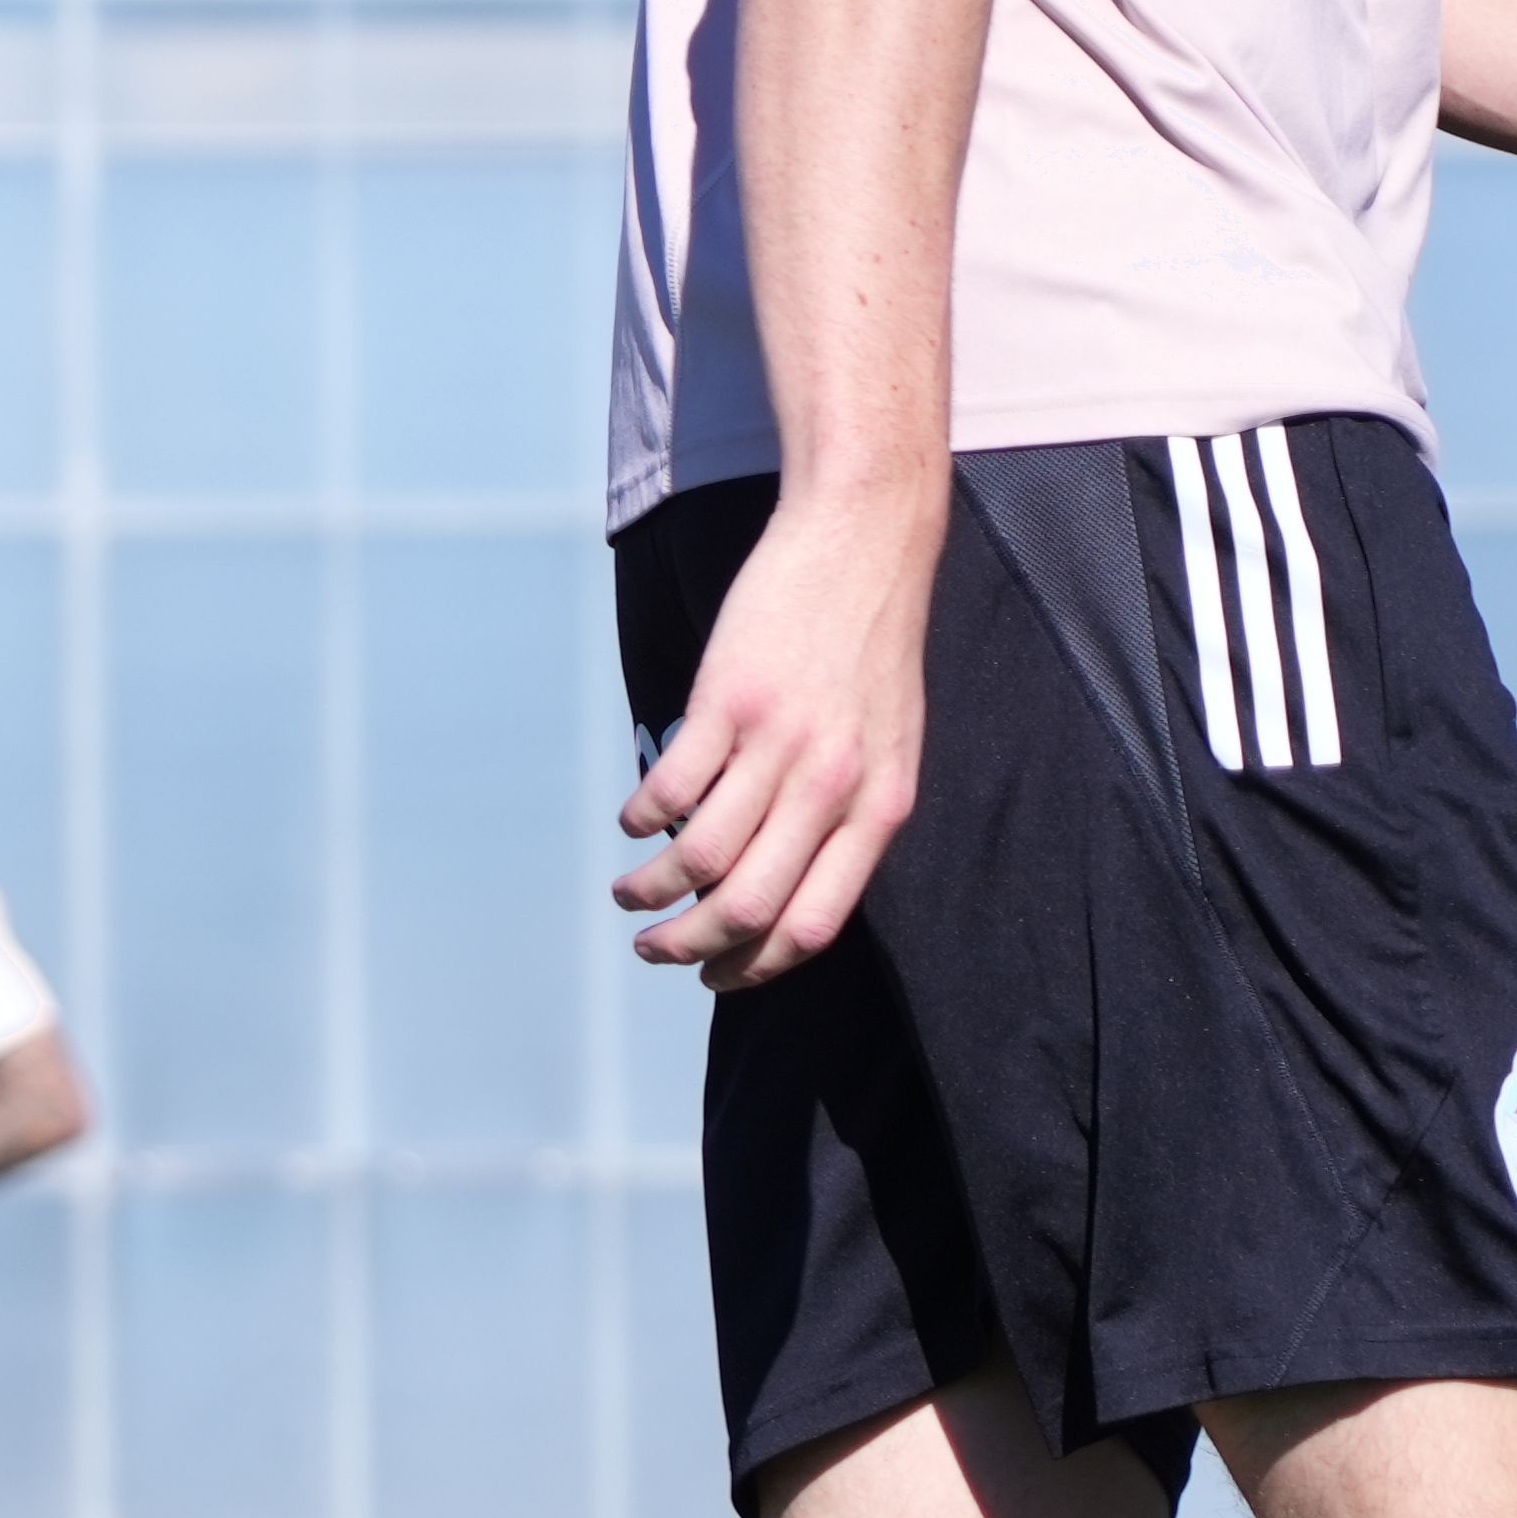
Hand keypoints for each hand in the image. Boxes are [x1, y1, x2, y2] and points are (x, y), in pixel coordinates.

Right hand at [617, 491, 936, 989]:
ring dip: (647, 890)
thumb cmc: (871, 649)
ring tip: (628, 891)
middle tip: (651, 950)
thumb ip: (849, 815)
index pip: (813, 926)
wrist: (866, 542)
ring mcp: (779, 744)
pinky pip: (671, 789)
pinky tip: (634, 821)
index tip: (713, 975)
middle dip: (686, 946)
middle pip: (746, 906)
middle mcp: (834, 787)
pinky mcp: (728, 701)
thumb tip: (787, 887)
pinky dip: (642, 819)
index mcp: (881, 809)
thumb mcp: (888, 744)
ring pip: (698, 856)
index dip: (752, 967)